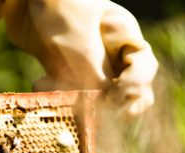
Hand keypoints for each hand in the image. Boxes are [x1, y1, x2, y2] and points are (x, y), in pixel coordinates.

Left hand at [0, 0, 158, 115]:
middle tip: (91, 104)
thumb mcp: (79, 44)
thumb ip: (96, 78)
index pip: (145, 70)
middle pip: (134, 93)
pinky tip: (40, 82)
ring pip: (105, 103)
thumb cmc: (55, 10)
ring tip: (55, 87)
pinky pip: (75, 100)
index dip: (133, 85)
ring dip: (83, 106)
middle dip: (114, 104)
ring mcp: (93, 67)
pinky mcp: (69, 77)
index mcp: (125, 37)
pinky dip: (59, 98)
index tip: (112, 93)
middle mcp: (114, 55)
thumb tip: (105, 110)